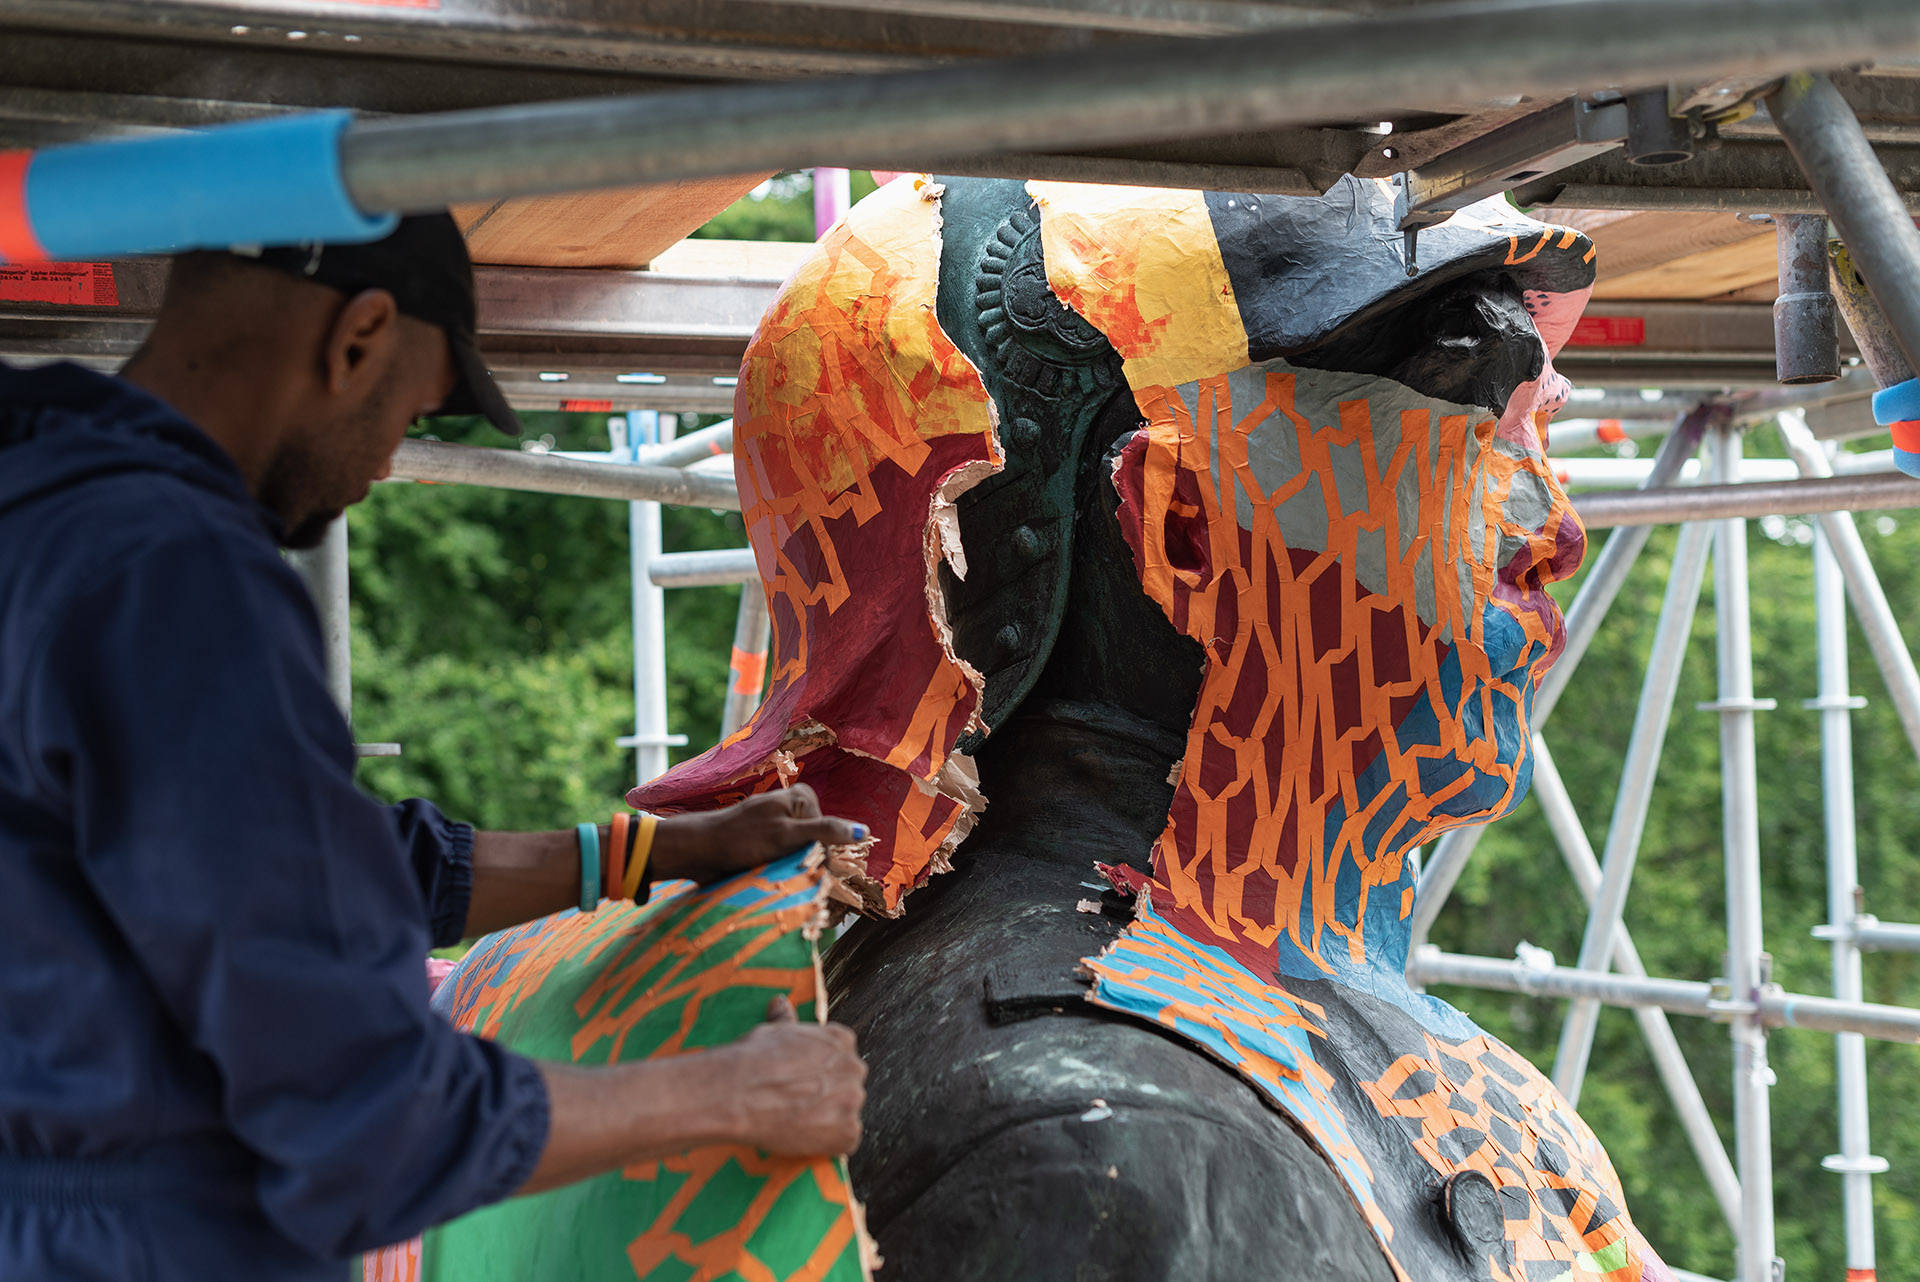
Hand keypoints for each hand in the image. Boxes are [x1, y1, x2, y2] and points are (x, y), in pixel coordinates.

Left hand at [651, 785, 867, 883]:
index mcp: (803, 799)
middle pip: (820, 845)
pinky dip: (787, 878)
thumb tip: (863, 831)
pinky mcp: (768, 847)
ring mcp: (780, 830)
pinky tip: (780, 889)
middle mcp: (794, 812)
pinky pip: (788, 865)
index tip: (815, 876)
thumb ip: (824, 831)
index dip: (828, 858)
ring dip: (800, 877)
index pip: (833, 834)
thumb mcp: (785, 834)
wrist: (696, 852)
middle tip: (798, 883)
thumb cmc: (739, 839)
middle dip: (814, 868)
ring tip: (786, 887)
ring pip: (804, 858)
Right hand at [717, 997, 865, 1156]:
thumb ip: (786, 1019)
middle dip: (829, 1094)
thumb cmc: (753, 1060)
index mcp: (841, 1040)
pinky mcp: (847, 1133)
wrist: (738, 1093)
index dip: (820, 1071)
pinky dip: (827, 1143)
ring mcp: (852, 1101)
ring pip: (846, 1113)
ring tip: (796, 1120)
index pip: (842, 1057)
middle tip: (798, 1102)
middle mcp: (854, 1068)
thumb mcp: (772, 1031)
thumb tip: (781, 1003)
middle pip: (848, 1085)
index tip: (802, 1079)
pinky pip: (844, 1141)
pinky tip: (803, 1135)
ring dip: (828, 1119)